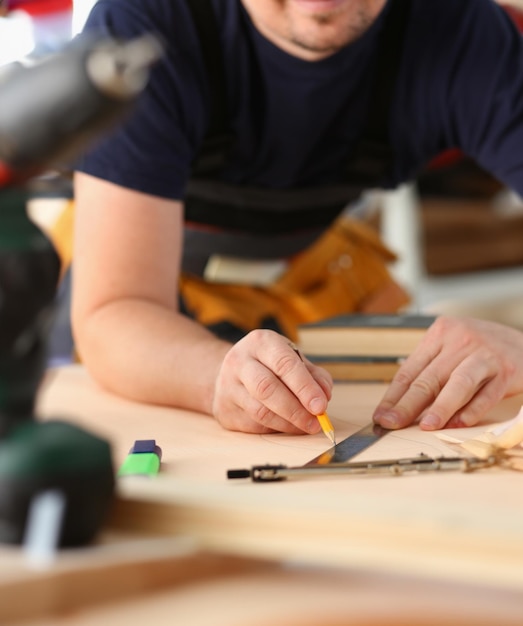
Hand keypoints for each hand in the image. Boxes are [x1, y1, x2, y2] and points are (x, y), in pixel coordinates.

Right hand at [212, 329, 332, 433]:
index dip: (305, 387)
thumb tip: (324, 396)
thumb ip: (313, 375)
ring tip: (305, 426)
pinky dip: (275, 429)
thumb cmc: (269, 365)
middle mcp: (239, 361)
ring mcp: (227, 386)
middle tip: (316, 422)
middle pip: (267, 388)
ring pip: (259, 411)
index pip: (284, 364)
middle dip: (295, 409)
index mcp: (261, 342)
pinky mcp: (224, 409)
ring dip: (288, 423)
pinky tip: (286, 426)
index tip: (320, 406)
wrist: (231, 372)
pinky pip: (253, 425)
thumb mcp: (293, 359)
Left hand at [372, 316, 522, 429]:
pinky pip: (486, 394)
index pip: (410, 369)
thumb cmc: (480, 350)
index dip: (393, 395)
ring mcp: (484, 355)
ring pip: (457, 384)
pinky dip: (472, 410)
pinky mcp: (506, 370)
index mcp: (440, 334)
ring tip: (425, 426)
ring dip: (440, 408)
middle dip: (407, 405)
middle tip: (391, 423)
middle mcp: (460, 340)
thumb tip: (400, 405)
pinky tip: (459, 423)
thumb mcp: (451, 349)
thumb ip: (429, 371)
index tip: (381, 415)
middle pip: (428, 378)